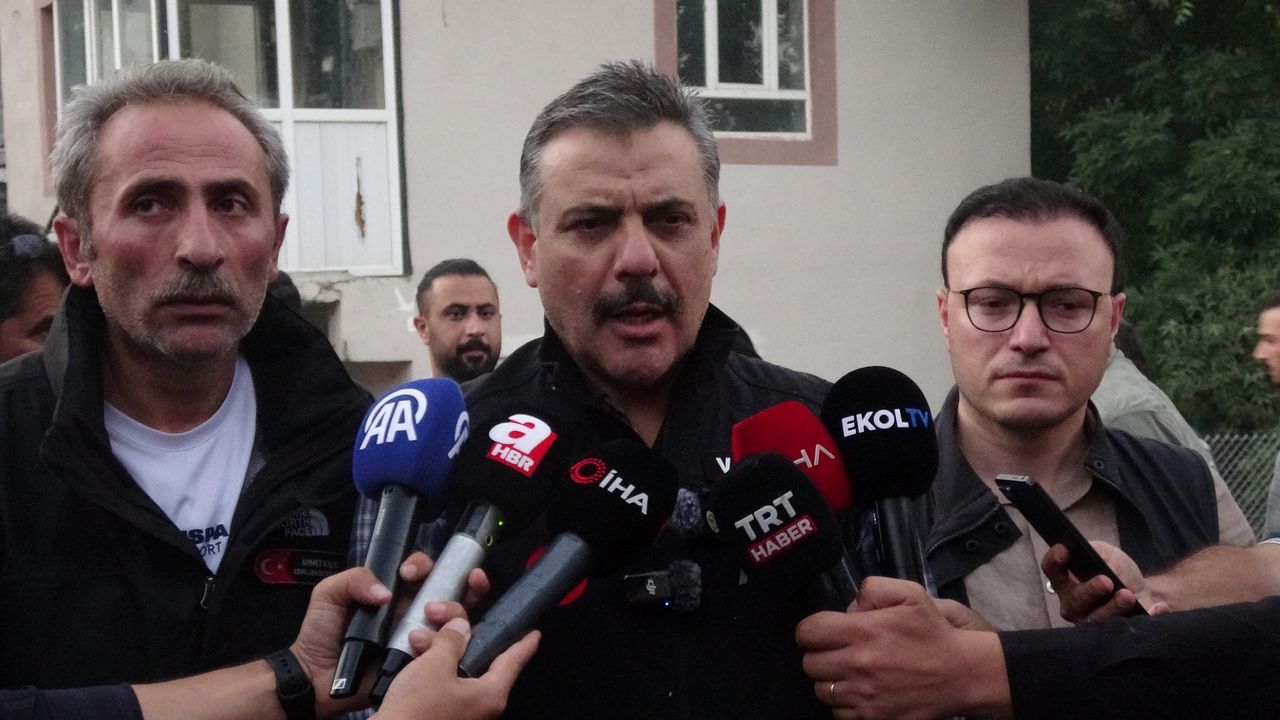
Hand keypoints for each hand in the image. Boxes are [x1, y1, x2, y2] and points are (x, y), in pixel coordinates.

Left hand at [291, 553, 487, 716]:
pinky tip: (437, 639)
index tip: (408, 574)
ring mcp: (420, 635)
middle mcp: (412, 611)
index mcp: (393, 592)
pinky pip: (449, 647)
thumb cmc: (320, 634)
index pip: (421, 569)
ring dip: (455, 609)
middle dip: (465, 579)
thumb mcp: (328, 594)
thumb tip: (386, 592)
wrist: (317, 678)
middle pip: (450, 588)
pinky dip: (454, 640)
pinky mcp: (422, 660)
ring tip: (433, 616)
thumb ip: (354, 579)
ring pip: (457, 615)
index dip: (423, 565)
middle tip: (466, 580)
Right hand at [373, 618, 540, 719]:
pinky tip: (415, 654)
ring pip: (458, 669)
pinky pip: (443, 683)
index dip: (524, 644)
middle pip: (481, 660)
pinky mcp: (441, 714)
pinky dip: (431, 667)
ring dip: (439, 649)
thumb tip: (460, 628)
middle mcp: (480, 706)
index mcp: (490, 694)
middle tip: (444, 616)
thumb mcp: (435, 665)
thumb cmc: (416, 712)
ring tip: (418, 637)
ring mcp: (461, 712)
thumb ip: (451, 641)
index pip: (514, 662)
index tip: (534, 634)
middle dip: (460, 635)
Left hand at [795, 577, 1008, 719]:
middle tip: (841, 652)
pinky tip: (862, 692)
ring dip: (832, 681)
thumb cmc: (934, 632)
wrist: (962, 674)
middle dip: (822, 654)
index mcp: (861, 631)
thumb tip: (849, 608)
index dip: (813, 631)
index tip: (826, 632)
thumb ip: (872, 589)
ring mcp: (863, 696)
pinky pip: (838, 713)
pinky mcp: (872, 718)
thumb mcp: (909, 594)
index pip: (807, 632)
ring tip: (851, 673)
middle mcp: (857, 665)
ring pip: (821, 690)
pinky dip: (845, 704)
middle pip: (810, 663)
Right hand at [1041, 542, 1165, 622]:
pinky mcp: (1119, 633)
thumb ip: (1095, 551)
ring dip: (1113, 608)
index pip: (1052, 571)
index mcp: (1066, 582)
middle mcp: (1074, 605)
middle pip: (1075, 602)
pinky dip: (1147, 617)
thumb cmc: (1114, 569)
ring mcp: (1094, 622)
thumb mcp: (1104, 552)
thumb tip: (1093, 558)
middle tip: (1107, 581)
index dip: (1054, 561)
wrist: (1139, 587)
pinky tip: (1157, 608)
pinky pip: (1132, 631)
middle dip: (1089, 591)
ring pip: (1098, 620)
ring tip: (1128, 595)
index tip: (1065, 551)